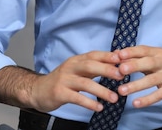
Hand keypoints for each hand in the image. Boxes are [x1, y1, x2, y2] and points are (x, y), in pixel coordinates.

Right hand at [0, 51, 126, 112]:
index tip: (123, 59)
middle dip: (107, 70)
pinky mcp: (59, 93)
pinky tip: (99, 107)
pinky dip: (89, 102)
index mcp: (76, 60)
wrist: (38, 90)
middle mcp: (70, 67)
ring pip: (85, 83)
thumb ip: (94, 66)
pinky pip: (76, 98)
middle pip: (90, 65)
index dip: (108, 56)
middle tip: (122, 76)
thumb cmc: (63, 80)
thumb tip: (117, 59)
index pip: (94, 55)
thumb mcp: (78, 70)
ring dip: (101, 90)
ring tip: (114, 98)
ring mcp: (64, 80)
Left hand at [113, 46, 161, 107]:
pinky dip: (147, 99)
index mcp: (158, 52)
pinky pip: (159, 94)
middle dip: (133, 65)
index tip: (117, 55)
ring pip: (151, 80)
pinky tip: (136, 103)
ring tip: (122, 91)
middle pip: (148, 62)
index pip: (143, 50)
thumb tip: (116, 55)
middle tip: (120, 70)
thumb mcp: (156, 59)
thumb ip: (137, 58)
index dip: (130, 52)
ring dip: (136, 85)